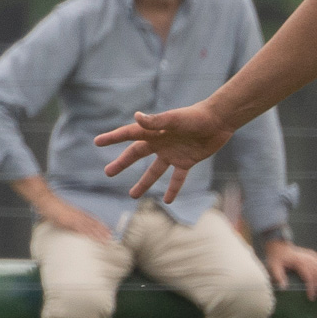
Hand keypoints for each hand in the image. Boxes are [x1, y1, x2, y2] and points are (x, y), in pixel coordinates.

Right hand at [35, 197, 113, 244]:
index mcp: (79, 213)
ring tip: (105, 240)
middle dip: (103, 231)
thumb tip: (74, 227)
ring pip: (89, 227)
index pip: (93, 220)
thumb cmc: (53, 208)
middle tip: (111, 238)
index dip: (101, 226)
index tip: (108, 232)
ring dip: (98, 234)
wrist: (47, 201)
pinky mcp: (69, 221)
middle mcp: (79, 215)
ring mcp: (75, 218)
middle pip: (94, 224)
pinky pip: (80, 228)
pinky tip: (92, 238)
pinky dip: (87, 233)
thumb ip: (71, 221)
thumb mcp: (64, 215)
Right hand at [93, 103, 234, 202]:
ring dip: (144, 183)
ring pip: (154, 171)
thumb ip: (156, 121)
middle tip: (108, 173)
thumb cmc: (195, 117)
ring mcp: (172, 153)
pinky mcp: (186, 161)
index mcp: (154, 131)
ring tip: (132, 195)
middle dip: (122, 164)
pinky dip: (173, 189)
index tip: (97, 142)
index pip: (128, 135)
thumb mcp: (175, 119)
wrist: (219, 121)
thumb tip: (136, 117)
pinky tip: (167, 200)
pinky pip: (177, 178)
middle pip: (136, 155)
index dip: (112, 138)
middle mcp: (160, 142)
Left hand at [264, 239, 316, 299]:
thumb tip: (283, 289)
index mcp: (298, 262)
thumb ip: (278, 276)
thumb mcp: (273, 266)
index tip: (311, 298)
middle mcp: (307, 258)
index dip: (311, 288)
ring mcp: (310, 256)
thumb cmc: (275, 258)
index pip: (309, 276)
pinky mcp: (311, 254)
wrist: (277, 245)